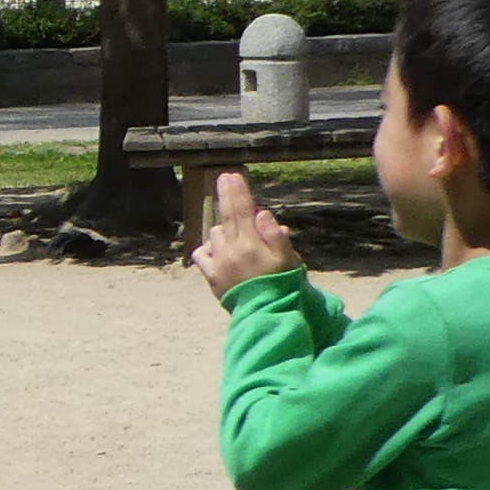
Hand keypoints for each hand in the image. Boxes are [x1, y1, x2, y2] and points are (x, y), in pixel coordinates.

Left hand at [187, 165, 297, 298]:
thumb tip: (261, 213)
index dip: (237, 191)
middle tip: (225, 178)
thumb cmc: (282, 285)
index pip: (242, 211)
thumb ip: (275, 235)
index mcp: (251, 244)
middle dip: (227, 196)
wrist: (266, 314)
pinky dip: (207, 249)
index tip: (232, 175)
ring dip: (224, 229)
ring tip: (238, 237)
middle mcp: (231, 250)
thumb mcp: (287, 259)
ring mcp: (219, 263)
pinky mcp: (211, 277)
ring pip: (215, 234)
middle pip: (226, 217)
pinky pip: (202, 255)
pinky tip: (216, 250)